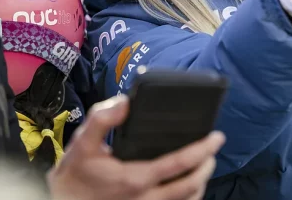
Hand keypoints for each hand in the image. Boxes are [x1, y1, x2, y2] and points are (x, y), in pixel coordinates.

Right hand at [48, 96, 223, 199]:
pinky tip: (187, 184)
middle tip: (213, 149)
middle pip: (191, 185)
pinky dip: (188, 196)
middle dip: (207, 165)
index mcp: (135, 178)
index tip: (216, 136)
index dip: (202, 149)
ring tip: (204, 165)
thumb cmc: (75, 173)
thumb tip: (125, 102)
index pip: (179, 164)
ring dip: (200, 183)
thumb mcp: (82, 142)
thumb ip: (102, 119)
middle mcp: (146, 198)